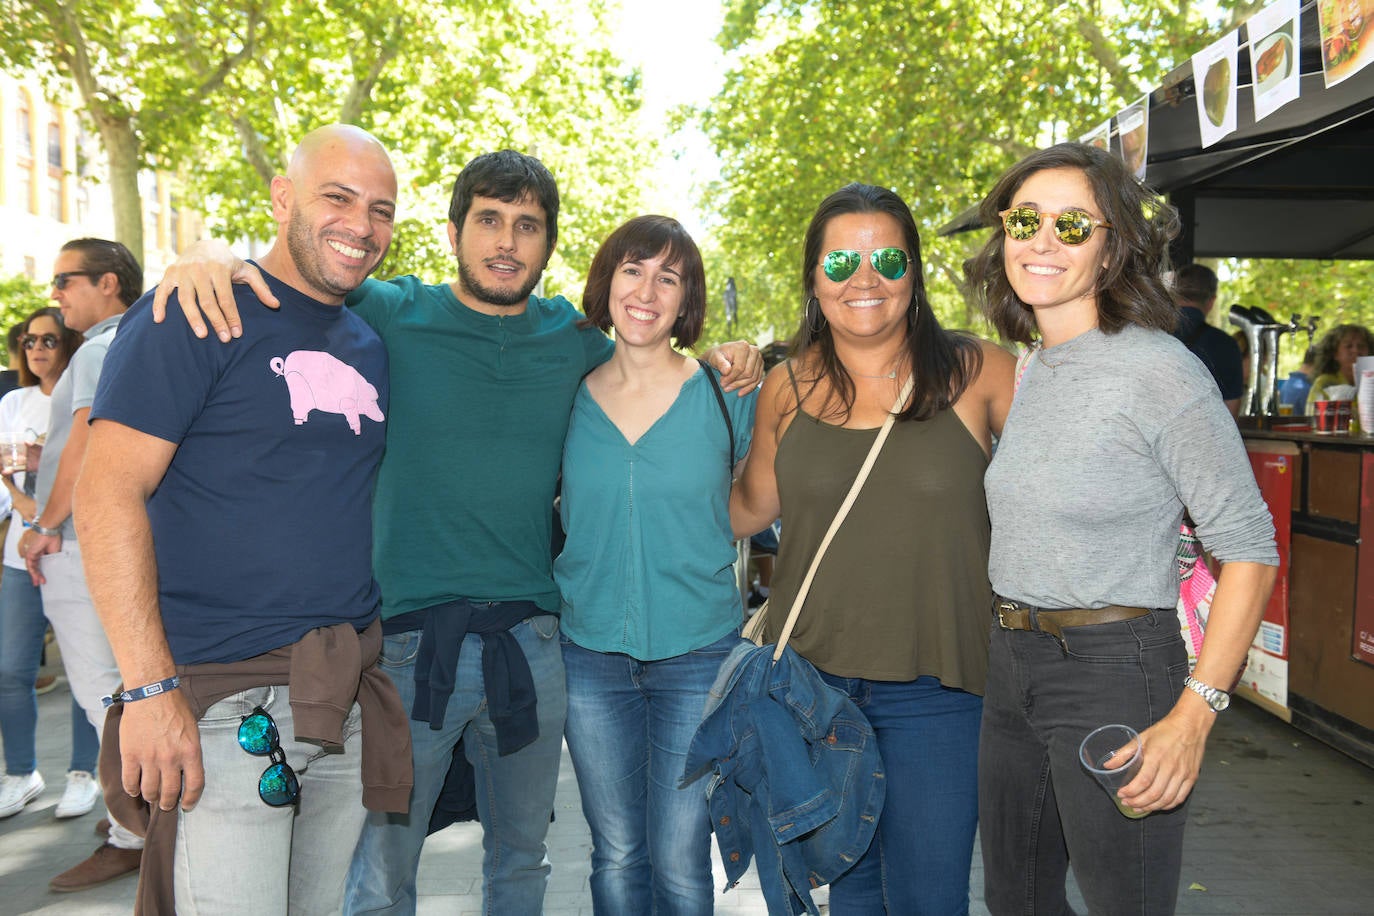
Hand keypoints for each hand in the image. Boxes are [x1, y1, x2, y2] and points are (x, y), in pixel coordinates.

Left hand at [20, 529, 59, 586]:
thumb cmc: (54, 539)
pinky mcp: (30, 554)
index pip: (40, 564)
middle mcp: (35, 554)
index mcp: (42, 552)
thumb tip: (54, 568)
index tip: (45, 578)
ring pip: (32, 568)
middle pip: (35, 567)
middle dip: (38, 576)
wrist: (49, 532)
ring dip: (36, 576)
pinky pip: (30, 566)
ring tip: (39, 583)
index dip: (42, 571)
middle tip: (41, 583)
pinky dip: (33, 573)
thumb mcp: (55, 552)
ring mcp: (32, 554)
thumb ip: (52, 560)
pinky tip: (37, 578)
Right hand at [119, 691, 204, 811]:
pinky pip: (130, 781)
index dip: (191, 799)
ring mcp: (150, 758)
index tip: (187, 806)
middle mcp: (171, 759)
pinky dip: (132, 789)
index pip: (195, 785)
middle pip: (170, 792)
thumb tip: (185, 772)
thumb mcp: (192, 731)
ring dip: (150, 797)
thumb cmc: (175, 708)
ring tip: (151, 797)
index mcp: (191, 752)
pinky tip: (134, 789)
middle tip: (166, 805)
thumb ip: (188, 752)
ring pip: (149, 790)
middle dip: (168, 803)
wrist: (152, 693)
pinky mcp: (130, 755)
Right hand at [150, 240, 277, 341]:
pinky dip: (159, 305)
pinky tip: (159, 320)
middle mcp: (199, 269)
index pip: (226, 298)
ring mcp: (182, 272)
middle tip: (224, 339)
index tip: (236, 334)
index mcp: (219, 268)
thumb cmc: (228, 263)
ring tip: (201, 335)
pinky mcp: (169, 274)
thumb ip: (261, 287)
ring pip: (186, 299)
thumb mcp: (247, 270)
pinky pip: (162, 291)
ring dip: (192, 318)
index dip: (232, 317)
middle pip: (207, 301)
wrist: (203, 245)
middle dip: (216, 321)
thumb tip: (276, 305)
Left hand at [711, 340, 763, 394]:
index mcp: (743, 346)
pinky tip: (740, 393)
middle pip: (748, 373)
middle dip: (736, 382)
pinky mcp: (760, 366)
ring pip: (753, 378)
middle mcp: (754, 351)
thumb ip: (720, 363)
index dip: (730, 378)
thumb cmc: (717, 356)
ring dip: (741, 386)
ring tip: (729, 389)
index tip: (722, 383)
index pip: (740, 368)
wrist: (722, 356)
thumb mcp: (715, 358)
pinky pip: (757, 380)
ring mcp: (759, 358)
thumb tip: (726, 371)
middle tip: (724, 386)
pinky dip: (749, 388)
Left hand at [1117, 706, 1212, 812]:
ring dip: (1151, 807)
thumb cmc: (1165, 731)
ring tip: (1139, 807)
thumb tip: (1108, 765)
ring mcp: (1183, 774)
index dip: (1131, 792)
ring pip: (1166, 799)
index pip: (1143, 781)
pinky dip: (1166, 805)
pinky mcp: (1192, 778)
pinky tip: (1157, 805)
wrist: (1190, 725)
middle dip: (1138, 802)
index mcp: (1156, 756)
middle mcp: (1171, 767)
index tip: (1121, 794)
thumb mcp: (1141, 738)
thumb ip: (1124, 753)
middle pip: (1154, 794)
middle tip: (1127, 803)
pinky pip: (1179, 798)